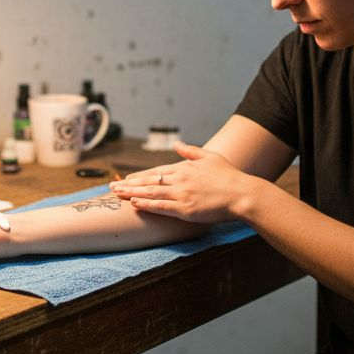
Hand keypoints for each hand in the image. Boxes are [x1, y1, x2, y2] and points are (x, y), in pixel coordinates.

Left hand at [108, 141, 254, 223]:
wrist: (242, 194)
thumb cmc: (229, 176)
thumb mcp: (210, 157)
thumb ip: (191, 151)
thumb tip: (177, 144)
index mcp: (184, 168)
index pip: (156, 172)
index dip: (139, 176)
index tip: (127, 178)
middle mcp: (180, 179)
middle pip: (148, 182)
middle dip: (128, 184)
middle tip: (111, 187)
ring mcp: (181, 194)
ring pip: (150, 193)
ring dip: (131, 193)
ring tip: (116, 194)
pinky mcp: (185, 209)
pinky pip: (161, 206)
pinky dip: (146, 204)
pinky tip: (134, 203)